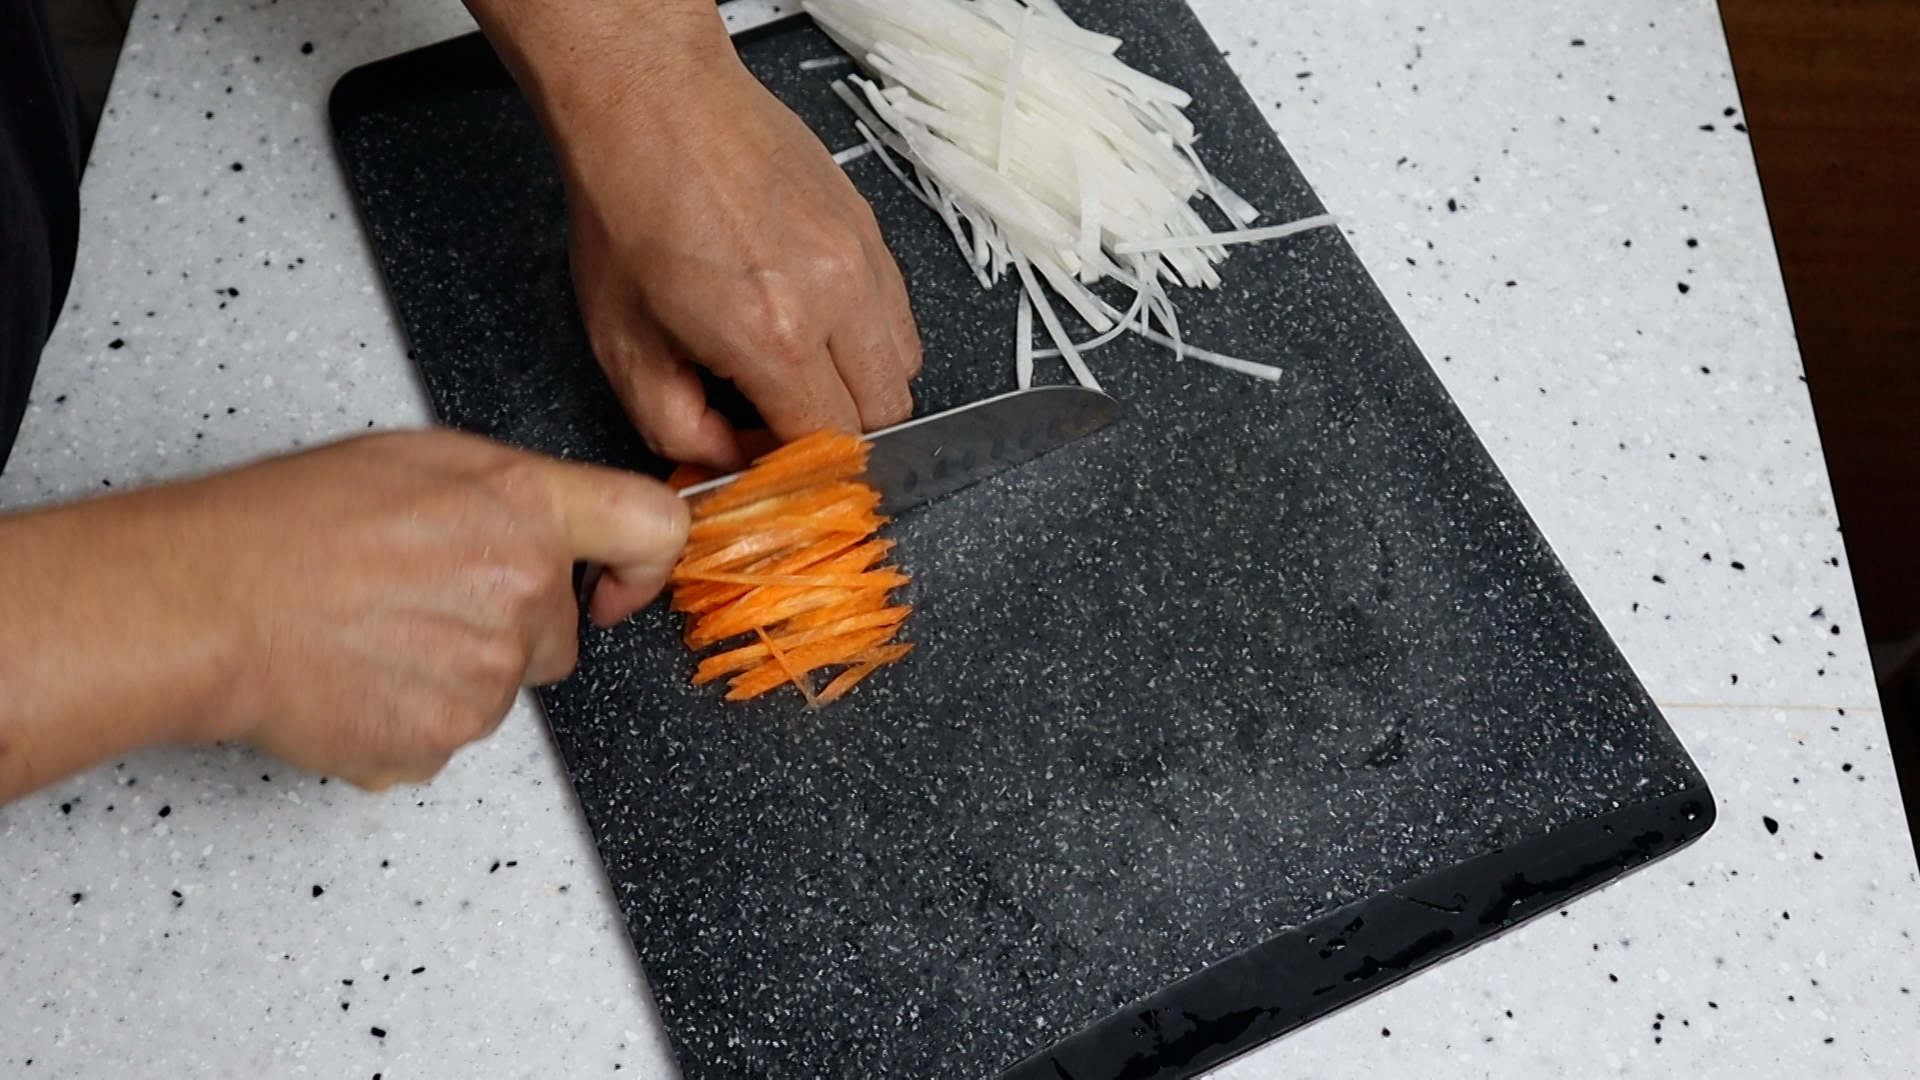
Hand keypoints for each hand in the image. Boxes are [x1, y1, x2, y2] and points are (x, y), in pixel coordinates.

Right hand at [0, 431, 687, 798]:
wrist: (203, 604)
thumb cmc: (285, 523)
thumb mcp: (419, 460)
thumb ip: (512, 496)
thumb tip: (560, 532)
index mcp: (523, 509)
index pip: (655, 528)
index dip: (649, 563)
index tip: (624, 584)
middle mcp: (522, 592)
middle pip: (560, 633)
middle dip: (508, 625)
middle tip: (419, 601)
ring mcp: (486, 676)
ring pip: (502, 687)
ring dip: (454, 671)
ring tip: (372, 634)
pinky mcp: (442, 740)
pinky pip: (449, 734)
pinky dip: (411, 716)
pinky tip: (359, 676)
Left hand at [467, 0, 922, 469]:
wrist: (653, 104)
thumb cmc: (629, 207)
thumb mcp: (623, 345)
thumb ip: (676, 427)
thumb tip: (725, 460)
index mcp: (772, 333)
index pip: (827, 443)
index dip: (797, 466)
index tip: (766, 458)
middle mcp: (834, 295)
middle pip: (885, 417)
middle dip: (837, 435)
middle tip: (781, 421)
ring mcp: (863, 257)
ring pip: (904, 367)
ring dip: (860, 388)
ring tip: (799, 371)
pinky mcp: (871, 229)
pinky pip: (899, 313)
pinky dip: (869, 339)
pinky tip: (815, 325)